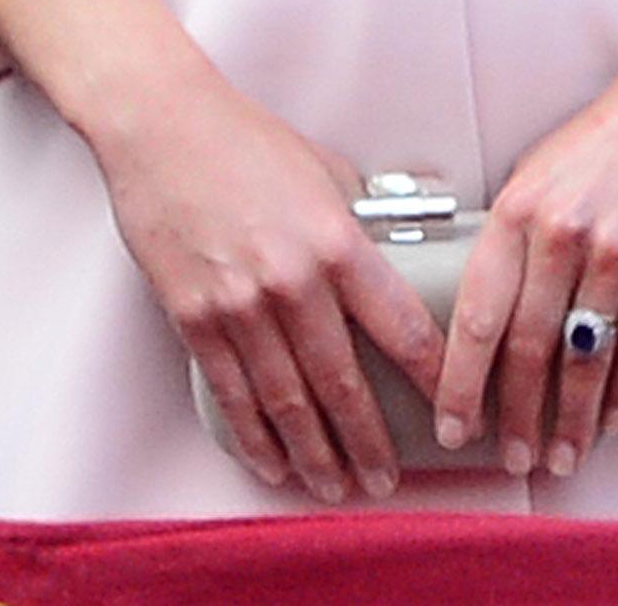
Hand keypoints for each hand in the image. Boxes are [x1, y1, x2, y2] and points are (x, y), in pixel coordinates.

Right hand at [84, 62, 443, 500]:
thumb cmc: (251, 144)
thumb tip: (397, 252)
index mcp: (338, 242)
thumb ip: (362, 221)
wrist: (167, 131)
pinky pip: (232, 394)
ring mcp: (240, 306)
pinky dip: (255, 437)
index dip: (430, 376)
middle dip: (369, 440)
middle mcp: (293, 282)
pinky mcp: (194, 320)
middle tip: (387, 479)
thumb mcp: (329, 172)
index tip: (450, 408)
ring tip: (336, 486)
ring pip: (287, 401)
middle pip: (342, 382)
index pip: (400, 325)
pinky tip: (274, 463)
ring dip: (315, 453)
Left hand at [433, 48, 617, 477]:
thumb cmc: (612, 134)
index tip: (451, 429)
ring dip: (571, 419)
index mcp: (518, 209)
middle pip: (526, 349)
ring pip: (583, 358)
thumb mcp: (540, 170)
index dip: (459, 384)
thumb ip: (512, 235)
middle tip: (512, 458)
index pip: (475, 317)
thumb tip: (485, 316)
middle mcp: (562, 231)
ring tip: (563, 455)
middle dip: (515, 417)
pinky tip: (614, 418)